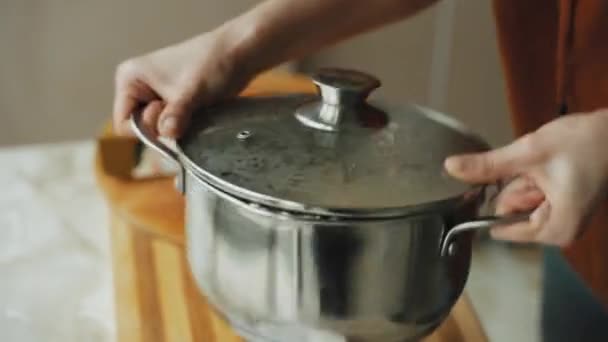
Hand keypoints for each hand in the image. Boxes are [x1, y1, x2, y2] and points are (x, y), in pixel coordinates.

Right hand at [112, 28, 252, 137]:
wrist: (239, 54)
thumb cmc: (212, 63)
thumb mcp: (191, 92)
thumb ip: (176, 115)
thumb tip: (167, 133)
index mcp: (130, 80)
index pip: (123, 124)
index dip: (146, 130)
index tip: (169, 119)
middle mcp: (138, 89)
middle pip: (142, 130)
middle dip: (164, 129)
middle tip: (187, 111)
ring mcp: (157, 97)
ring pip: (159, 131)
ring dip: (178, 130)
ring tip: (195, 111)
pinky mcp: (174, 105)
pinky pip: (173, 128)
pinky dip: (185, 128)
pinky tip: (199, 117)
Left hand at [444, 110, 607, 245]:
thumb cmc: (585, 143)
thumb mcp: (528, 153)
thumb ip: (488, 166)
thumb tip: (450, 168)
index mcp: (555, 230)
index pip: (502, 228)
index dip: (497, 200)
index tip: (509, 178)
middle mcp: (561, 233)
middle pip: (511, 212)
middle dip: (518, 185)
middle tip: (539, 168)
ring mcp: (563, 219)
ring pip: (520, 200)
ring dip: (526, 179)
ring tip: (549, 165)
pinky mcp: (564, 205)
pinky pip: (534, 194)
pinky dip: (535, 178)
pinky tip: (550, 167)